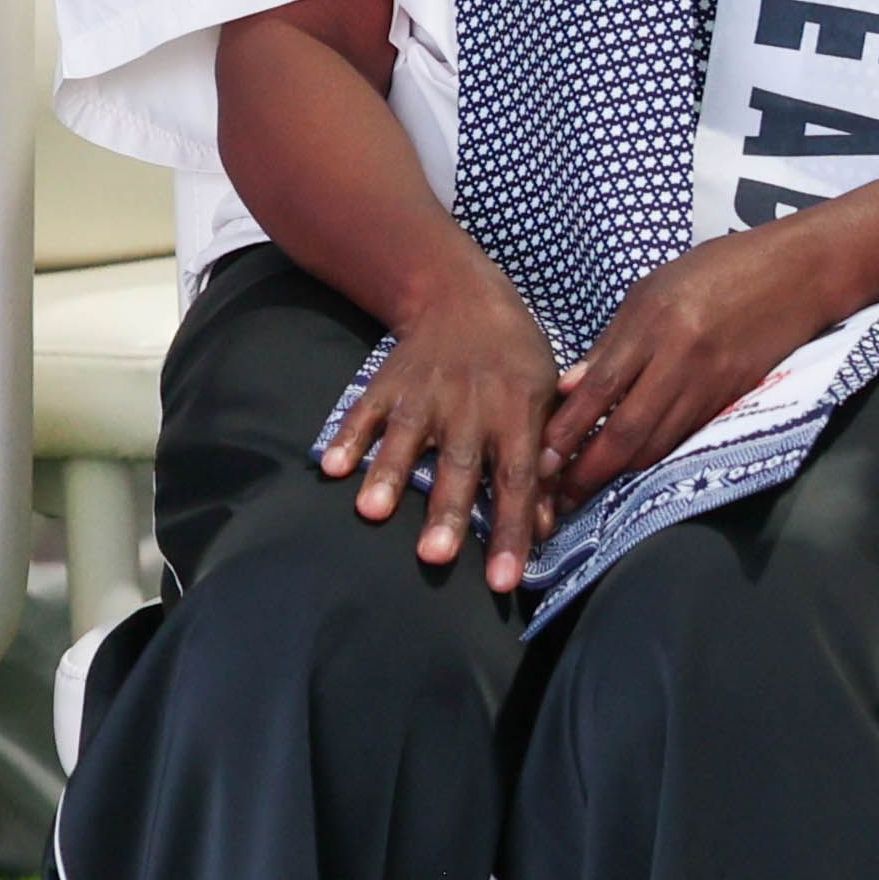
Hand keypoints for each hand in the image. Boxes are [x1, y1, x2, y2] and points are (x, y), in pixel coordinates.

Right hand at [314, 266, 564, 591]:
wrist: (464, 298)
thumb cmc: (516, 361)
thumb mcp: (547, 399)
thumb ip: (546, 462)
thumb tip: (548, 526)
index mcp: (517, 413)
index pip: (518, 481)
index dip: (512, 531)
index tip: (504, 581)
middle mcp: (470, 406)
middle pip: (460, 466)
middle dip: (447, 511)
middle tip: (435, 557)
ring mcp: (425, 394)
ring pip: (407, 439)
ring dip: (388, 475)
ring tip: (371, 513)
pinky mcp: (388, 384)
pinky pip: (365, 413)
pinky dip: (348, 438)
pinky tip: (330, 466)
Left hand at [543, 219, 843, 505]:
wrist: (796, 275)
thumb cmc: (715, 271)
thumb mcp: (651, 290)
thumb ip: (610, 343)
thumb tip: (567, 389)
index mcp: (655, 322)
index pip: (601, 387)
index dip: (568, 430)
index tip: (540, 459)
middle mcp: (681, 359)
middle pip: (628, 430)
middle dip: (589, 470)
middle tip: (556, 498)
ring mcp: (710, 384)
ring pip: (657, 443)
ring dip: (618, 473)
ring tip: (583, 491)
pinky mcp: (731, 400)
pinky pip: (682, 437)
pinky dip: (651, 458)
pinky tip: (627, 469)